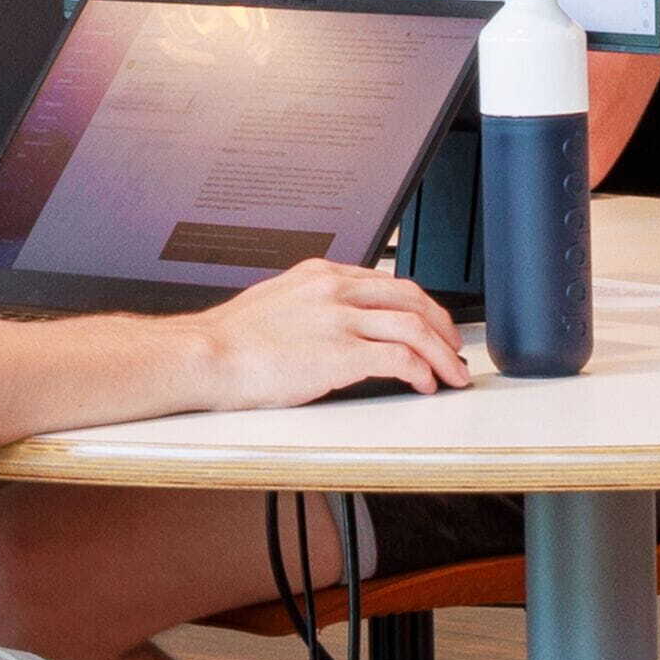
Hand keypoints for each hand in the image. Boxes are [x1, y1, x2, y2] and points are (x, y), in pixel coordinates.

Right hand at [181, 256, 471, 414]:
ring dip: (443, 354)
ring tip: (452, 374)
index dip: (419, 306)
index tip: (430, 325)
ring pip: (415, 327)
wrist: (204, 355)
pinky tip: (425, 384)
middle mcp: (335, 290)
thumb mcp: (276, 303)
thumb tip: (333, 327)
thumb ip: (311, 306)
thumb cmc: (230, 340)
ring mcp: (340, 319)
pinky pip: (400, 358)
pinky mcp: (341, 353)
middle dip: (443, 326)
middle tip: (455, 350)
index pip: (387, 282)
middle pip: (412, 298)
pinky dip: (422, 371)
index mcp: (321, 274)